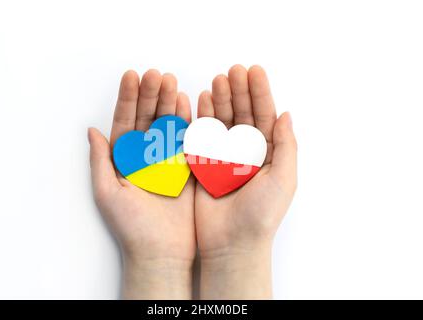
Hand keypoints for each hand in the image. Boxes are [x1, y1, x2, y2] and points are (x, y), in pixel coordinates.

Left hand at [88, 70, 195, 298]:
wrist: (161, 252)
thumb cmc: (131, 227)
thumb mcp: (107, 193)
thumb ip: (100, 161)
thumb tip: (91, 130)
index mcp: (124, 159)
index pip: (124, 122)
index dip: (127, 98)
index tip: (131, 76)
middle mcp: (145, 156)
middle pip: (147, 118)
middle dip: (150, 95)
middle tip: (155, 74)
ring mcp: (167, 160)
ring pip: (167, 125)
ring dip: (168, 102)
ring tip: (170, 80)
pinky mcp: (187, 167)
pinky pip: (187, 140)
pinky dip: (187, 121)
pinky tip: (185, 102)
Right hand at [195, 65, 296, 298]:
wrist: (232, 244)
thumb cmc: (262, 214)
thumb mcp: (284, 179)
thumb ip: (287, 146)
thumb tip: (287, 114)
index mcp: (268, 154)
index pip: (265, 116)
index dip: (260, 93)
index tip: (254, 71)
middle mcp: (246, 152)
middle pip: (243, 114)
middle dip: (239, 91)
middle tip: (234, 70)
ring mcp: (223, 157)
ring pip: (222, 122)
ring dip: (220, 100)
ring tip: (218, 79)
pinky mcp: (203, 164)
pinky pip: (202, 136)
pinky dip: (202, 118)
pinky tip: (201, 100)